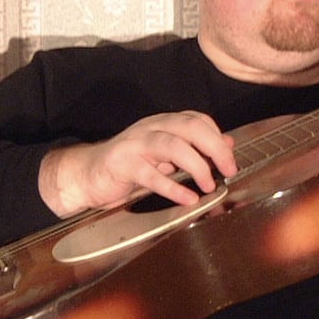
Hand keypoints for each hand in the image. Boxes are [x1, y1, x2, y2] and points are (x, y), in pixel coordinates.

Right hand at [38, 110, 238, 217]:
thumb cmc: (130, 166)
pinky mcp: (122, 164)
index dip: (217, 137)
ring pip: (172, 145)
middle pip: (190, 127)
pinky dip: (172, 187)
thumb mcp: (166, 156)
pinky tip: (188, 198)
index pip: (197, 120)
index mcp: (162, 123)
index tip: (229, 160)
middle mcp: (151, 127)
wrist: (88, 174)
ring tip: (209, 185)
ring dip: (196, 165)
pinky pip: (151, 175)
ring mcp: (135, 144)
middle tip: (228, 170)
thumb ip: (194, 149)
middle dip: (214, 147)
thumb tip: (227, 145)